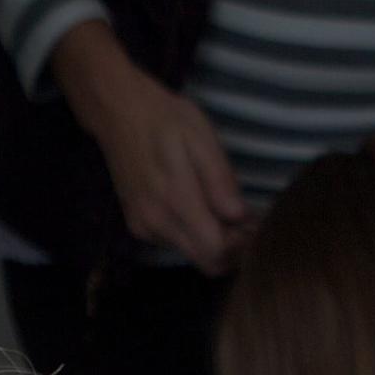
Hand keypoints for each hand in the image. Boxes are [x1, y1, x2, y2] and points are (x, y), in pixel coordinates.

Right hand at [52, 22, 246, 272]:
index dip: (243, 244)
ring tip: (226, 208)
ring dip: (215, 241)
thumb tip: (240, 216)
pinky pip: (176, 243)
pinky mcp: (138, 225)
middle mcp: (156, 223)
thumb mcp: (201, 138)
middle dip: (233, 249)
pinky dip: (195, 234)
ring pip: (193, 254)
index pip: (216, 251)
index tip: (257, 222)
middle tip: (248, 220)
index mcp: (175, 201)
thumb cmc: (165, 119)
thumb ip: (219, 180)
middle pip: (206, 261)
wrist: (117, 112)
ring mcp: (144, 227)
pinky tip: (201, 206)